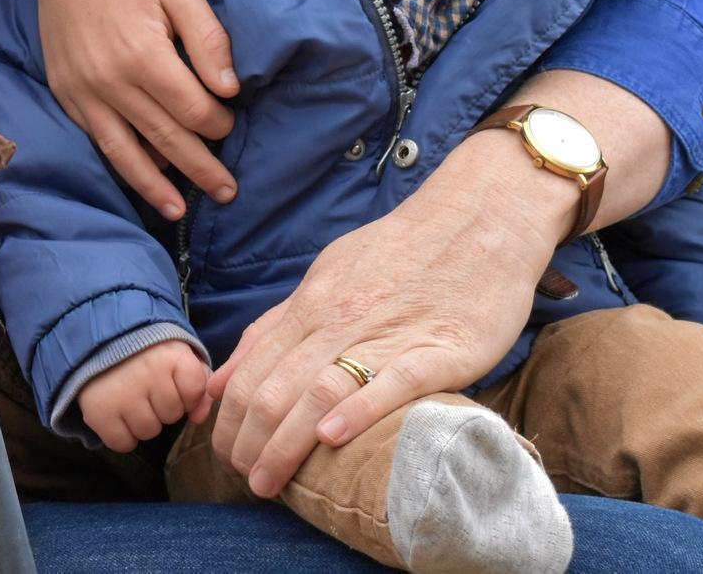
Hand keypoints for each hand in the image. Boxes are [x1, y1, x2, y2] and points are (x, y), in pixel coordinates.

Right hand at [32, 0, 238, 214]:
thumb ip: (209, 40)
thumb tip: (230, 90)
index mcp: (143, 55)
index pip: (192, 111)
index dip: (219, 124)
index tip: (231, 122)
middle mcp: (109, 81)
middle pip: (164, 139)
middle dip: (201, 168)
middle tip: (228, 192)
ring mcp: (82, 91)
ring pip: (125, 152)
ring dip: (157, 186)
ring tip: (181, 210)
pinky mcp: (65, 92)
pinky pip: (98, 138)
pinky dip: (123, 162)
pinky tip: (144, 177)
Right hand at [78, 339, 211, 452]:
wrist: (97, 343)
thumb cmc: (146, 354)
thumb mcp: (177, 357)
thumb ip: (199, 385)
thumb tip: (199, 418)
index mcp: (170, 355)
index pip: (194, 392)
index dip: (185, 392)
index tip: (170, 380)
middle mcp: (148, 373)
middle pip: (172, 415)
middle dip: (162, 407)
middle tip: (146, 389)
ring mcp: (122, 393)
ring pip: (149, 431)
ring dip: (142, 421)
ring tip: (131, 400)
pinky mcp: (99, 411)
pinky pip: (123, 443)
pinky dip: (122, 435)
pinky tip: (118, 414)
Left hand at [205, 128, 561, 497]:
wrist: (480, 219)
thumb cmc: (401, 253)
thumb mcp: (327, 276)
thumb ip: (276, 327)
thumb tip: (223, 378)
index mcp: (312, 304)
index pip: (253, 371)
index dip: (230, 420)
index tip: (223, 455)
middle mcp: (341, 319)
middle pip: (277, 389)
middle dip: (249, 442)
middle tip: (242, 481)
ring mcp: (389, 333)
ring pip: (321, 391)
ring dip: (286, 443)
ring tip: (270, 483)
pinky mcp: (440, 349)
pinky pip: (394, 382)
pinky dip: (358, 411)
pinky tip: (332, 439)